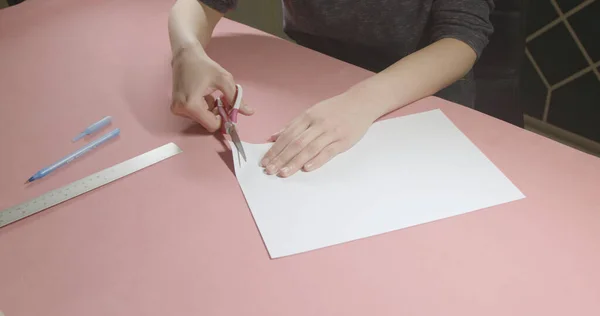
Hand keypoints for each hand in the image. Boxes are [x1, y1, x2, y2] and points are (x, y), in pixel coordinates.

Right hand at [170, 41, 253, 131]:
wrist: (185, 55)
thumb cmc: (204, 66)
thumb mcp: (223, 80)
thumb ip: (236, 98)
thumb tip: (250, 112)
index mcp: (191, 105)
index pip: (212, 125)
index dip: (223, 119)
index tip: (228, 107)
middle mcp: (181, 110)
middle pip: (207, 123)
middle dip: (217, 113)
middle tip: (220, 98)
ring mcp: (177, 109)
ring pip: (202, 119)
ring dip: (210, 109)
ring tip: (210, 94)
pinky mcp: (176, 107)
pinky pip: (196, 114)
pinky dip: (203, 107)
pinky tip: (203, 94)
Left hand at [260, 92, 378, 176]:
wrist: (361, 102)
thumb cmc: (335, 109)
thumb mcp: (312, 112)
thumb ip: (293, 125)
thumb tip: (273, 137)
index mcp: (308, 116)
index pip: (287, 135)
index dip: (275, 149)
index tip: (265, 161)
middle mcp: (318, 124)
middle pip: (295, 143)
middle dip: (281, 158)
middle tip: (270, 170)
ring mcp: (331, 132)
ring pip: (309, 149)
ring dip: (294, 162)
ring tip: (283, 173)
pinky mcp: (343, 140)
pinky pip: (328, 152)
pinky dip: (316, 160)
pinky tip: (306, 168)